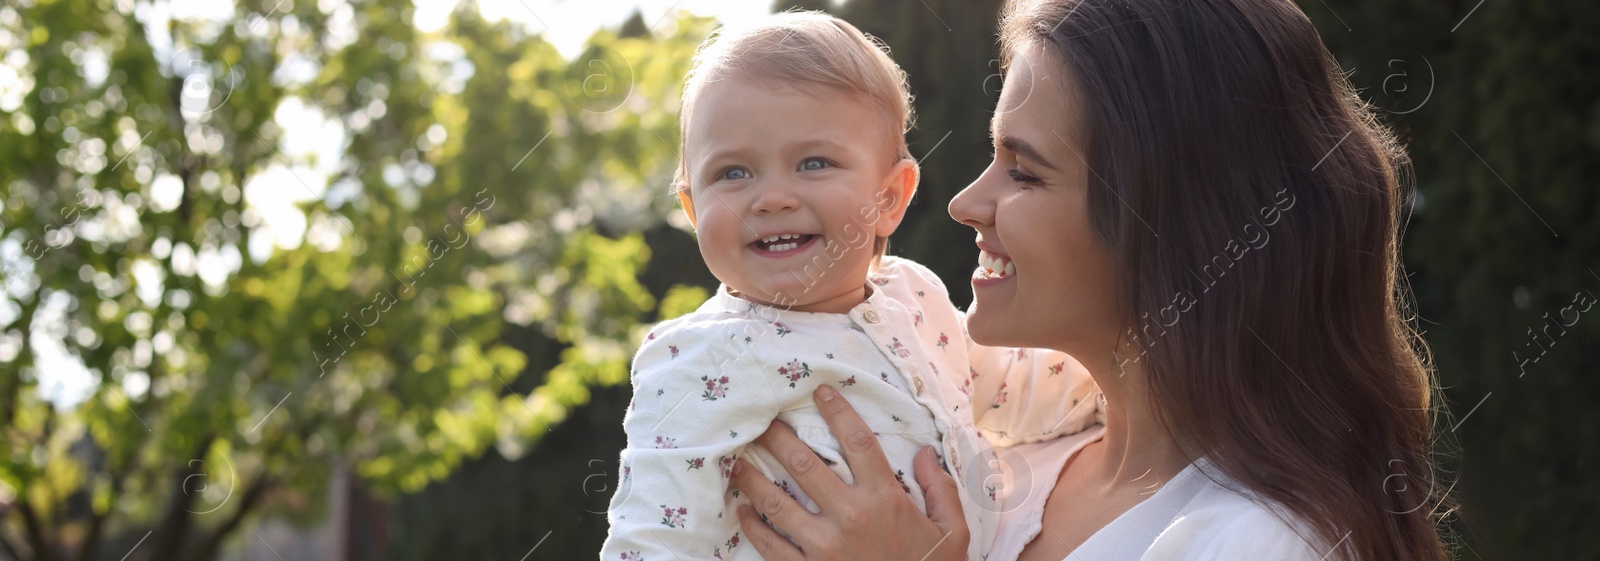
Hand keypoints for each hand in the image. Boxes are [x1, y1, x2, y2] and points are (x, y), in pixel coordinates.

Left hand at [729, 385, 970, 560]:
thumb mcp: (953, 531)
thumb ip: (941, 489)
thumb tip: (924, 453)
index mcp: (886, 500)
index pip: (858, 442)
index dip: (837, 411)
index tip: (820, 391)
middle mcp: (851, 517)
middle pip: (805, 465)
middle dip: (778, 438)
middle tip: (760, 420)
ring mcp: (825, 547)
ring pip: (778, 503)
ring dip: (753, 478)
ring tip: (737, 460)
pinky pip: (772, 547)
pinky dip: (753, 527)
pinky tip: (742, 510)